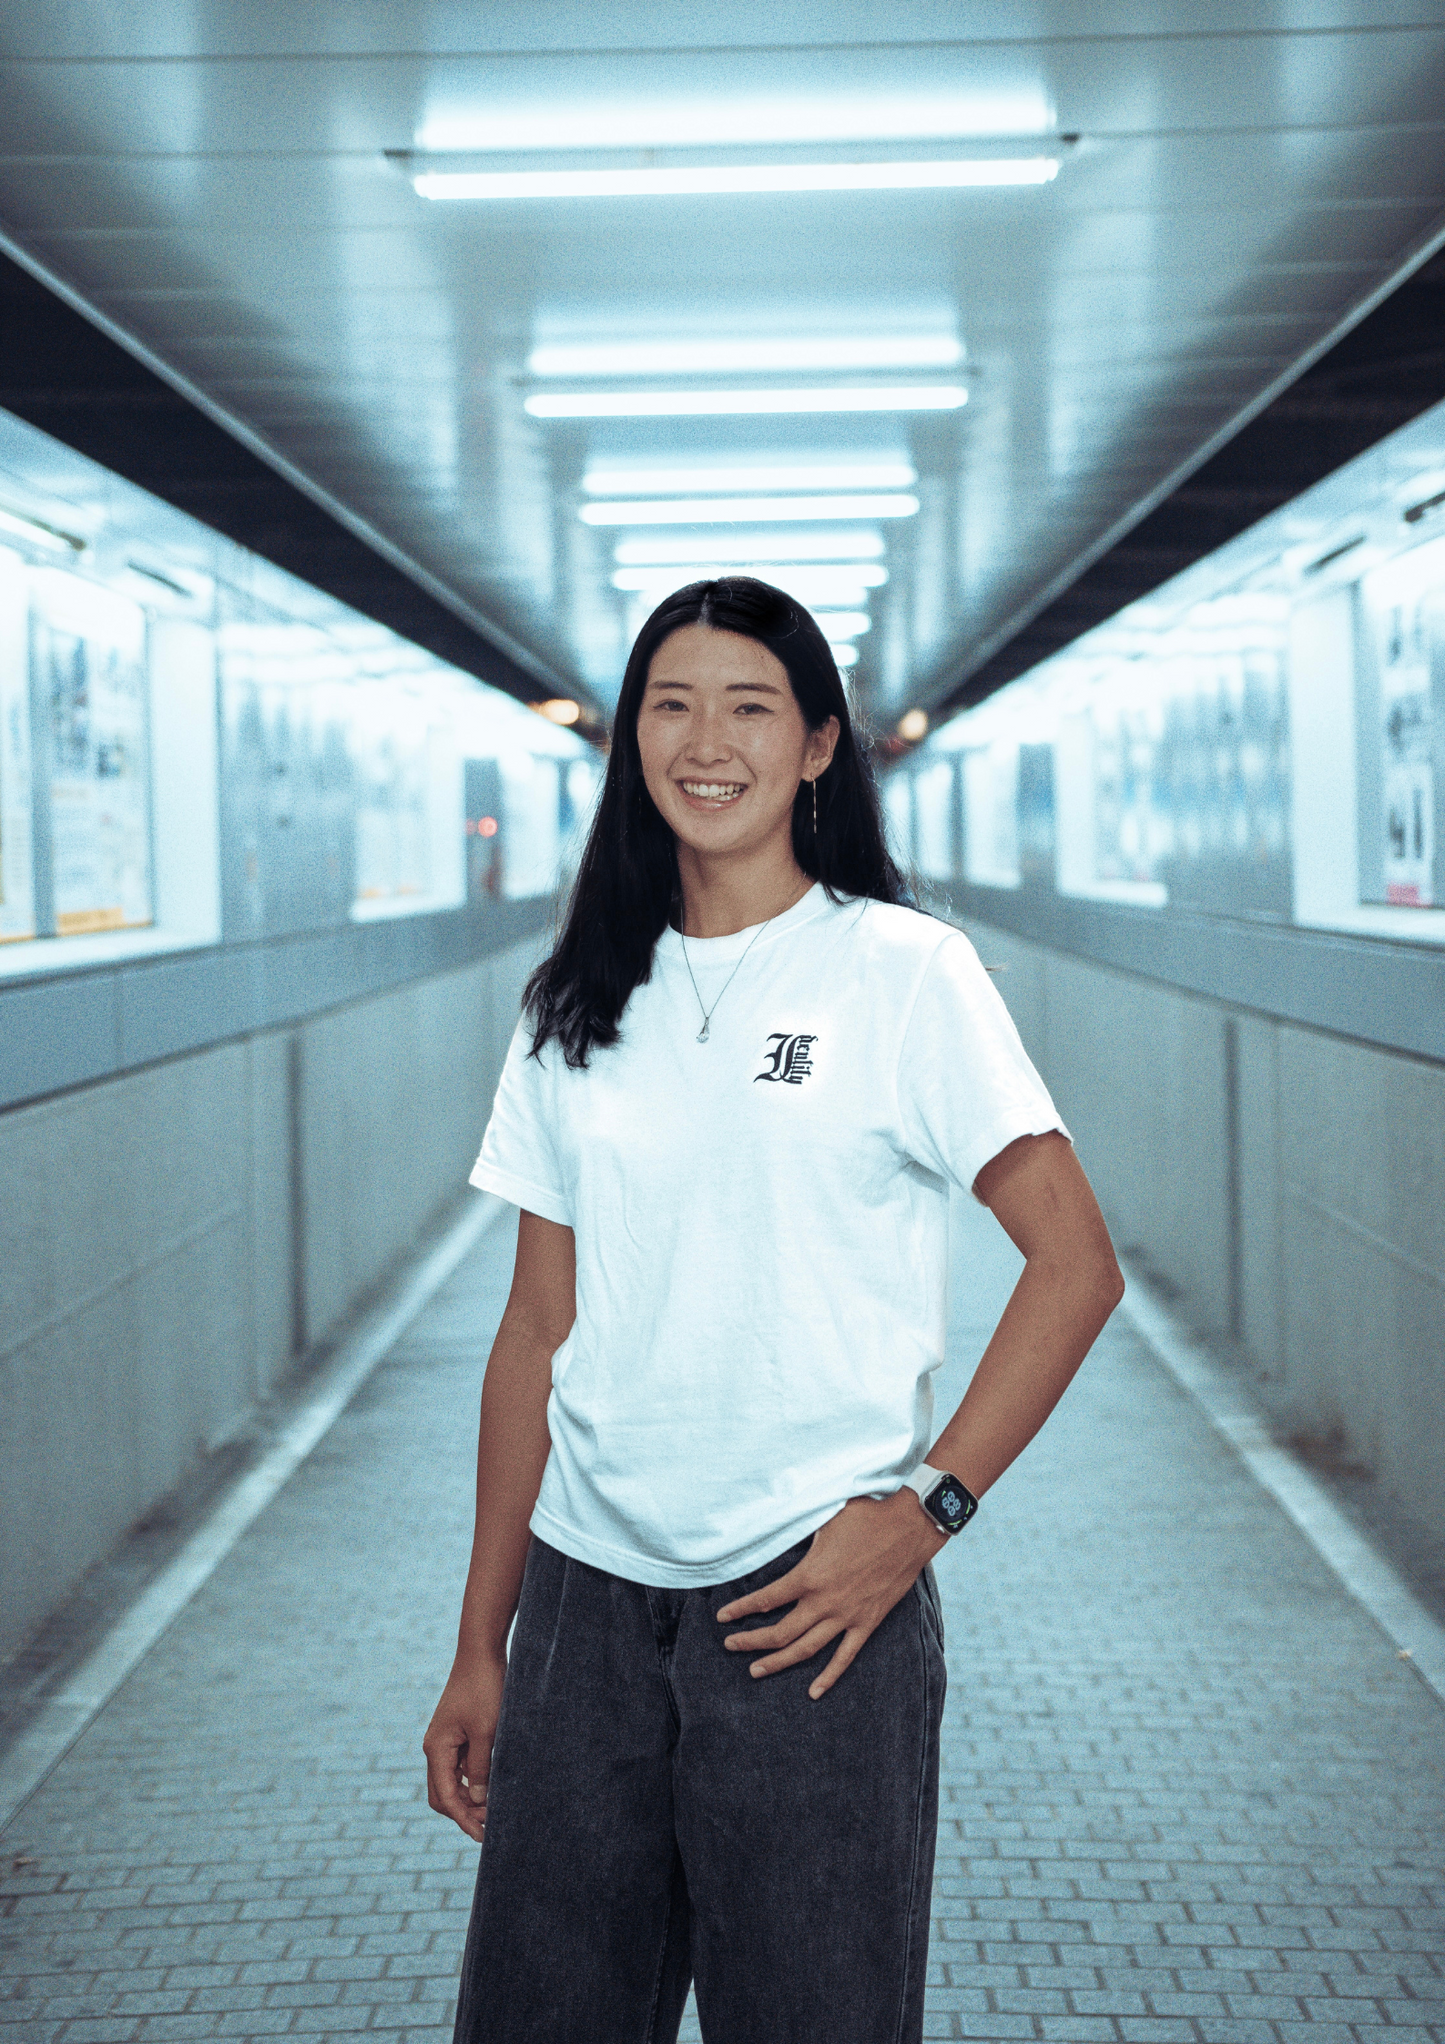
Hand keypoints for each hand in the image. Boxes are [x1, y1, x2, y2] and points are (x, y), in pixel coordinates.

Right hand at [422, 1650, 506, 1841]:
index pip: (445, 1797)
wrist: (481, 1653)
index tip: (483, 1836)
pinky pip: (461, 1767)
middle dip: (463, 1813)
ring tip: (494, 1809)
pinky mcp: (457, 1734)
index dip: (464, 1819)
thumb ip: (480, 1768)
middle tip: (490, 1826)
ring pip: (451, 1782)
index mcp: (436, 1749)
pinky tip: (493, 1786)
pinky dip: (473, 1781)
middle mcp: (436, 1748)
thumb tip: (476, 1800)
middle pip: (442, 1795)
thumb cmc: (484, 1689)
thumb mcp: (487, 1732)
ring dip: (469, 1798)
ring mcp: (445, 1741)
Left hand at [716, 1491, 945, 1700]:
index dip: (741, 1609)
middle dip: (750, 1641)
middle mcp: (825, 1601)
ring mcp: (847, 1616)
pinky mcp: (868, 1622)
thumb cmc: (867, 1514)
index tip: (723, 1617)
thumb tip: (775, 1523)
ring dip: (778, 1662)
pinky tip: (813, 1691)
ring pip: (806, 1649)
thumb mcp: (824, 1517)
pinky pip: (845, 1656)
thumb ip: (799, 1531)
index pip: (766, 1599)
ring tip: (755, 1671)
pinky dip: (829, 1676)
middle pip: (780, 1632)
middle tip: (730, 1646)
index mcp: (810, 1574)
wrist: (910, 1525)